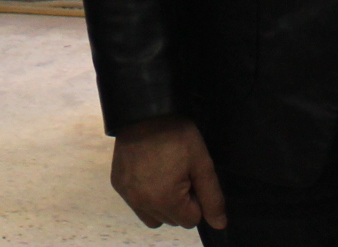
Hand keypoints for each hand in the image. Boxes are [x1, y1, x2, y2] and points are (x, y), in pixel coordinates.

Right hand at [111, 115, 228, 230]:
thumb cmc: (177, 135)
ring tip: (164, 176)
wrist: (144, 111)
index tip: (190, 176)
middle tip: (178, 172)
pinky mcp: (118, 185)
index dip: (196, 198)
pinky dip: (146, 197)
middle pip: (172, 220)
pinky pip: (137, 204)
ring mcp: (128, 195)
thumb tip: (219, 224)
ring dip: (162, 204)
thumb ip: (212, 197)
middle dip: (180, 203)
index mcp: (165, 200)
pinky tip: (149, 174)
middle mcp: (142, 203)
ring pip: (154, 216)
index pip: (191, 220)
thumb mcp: (201, 163)